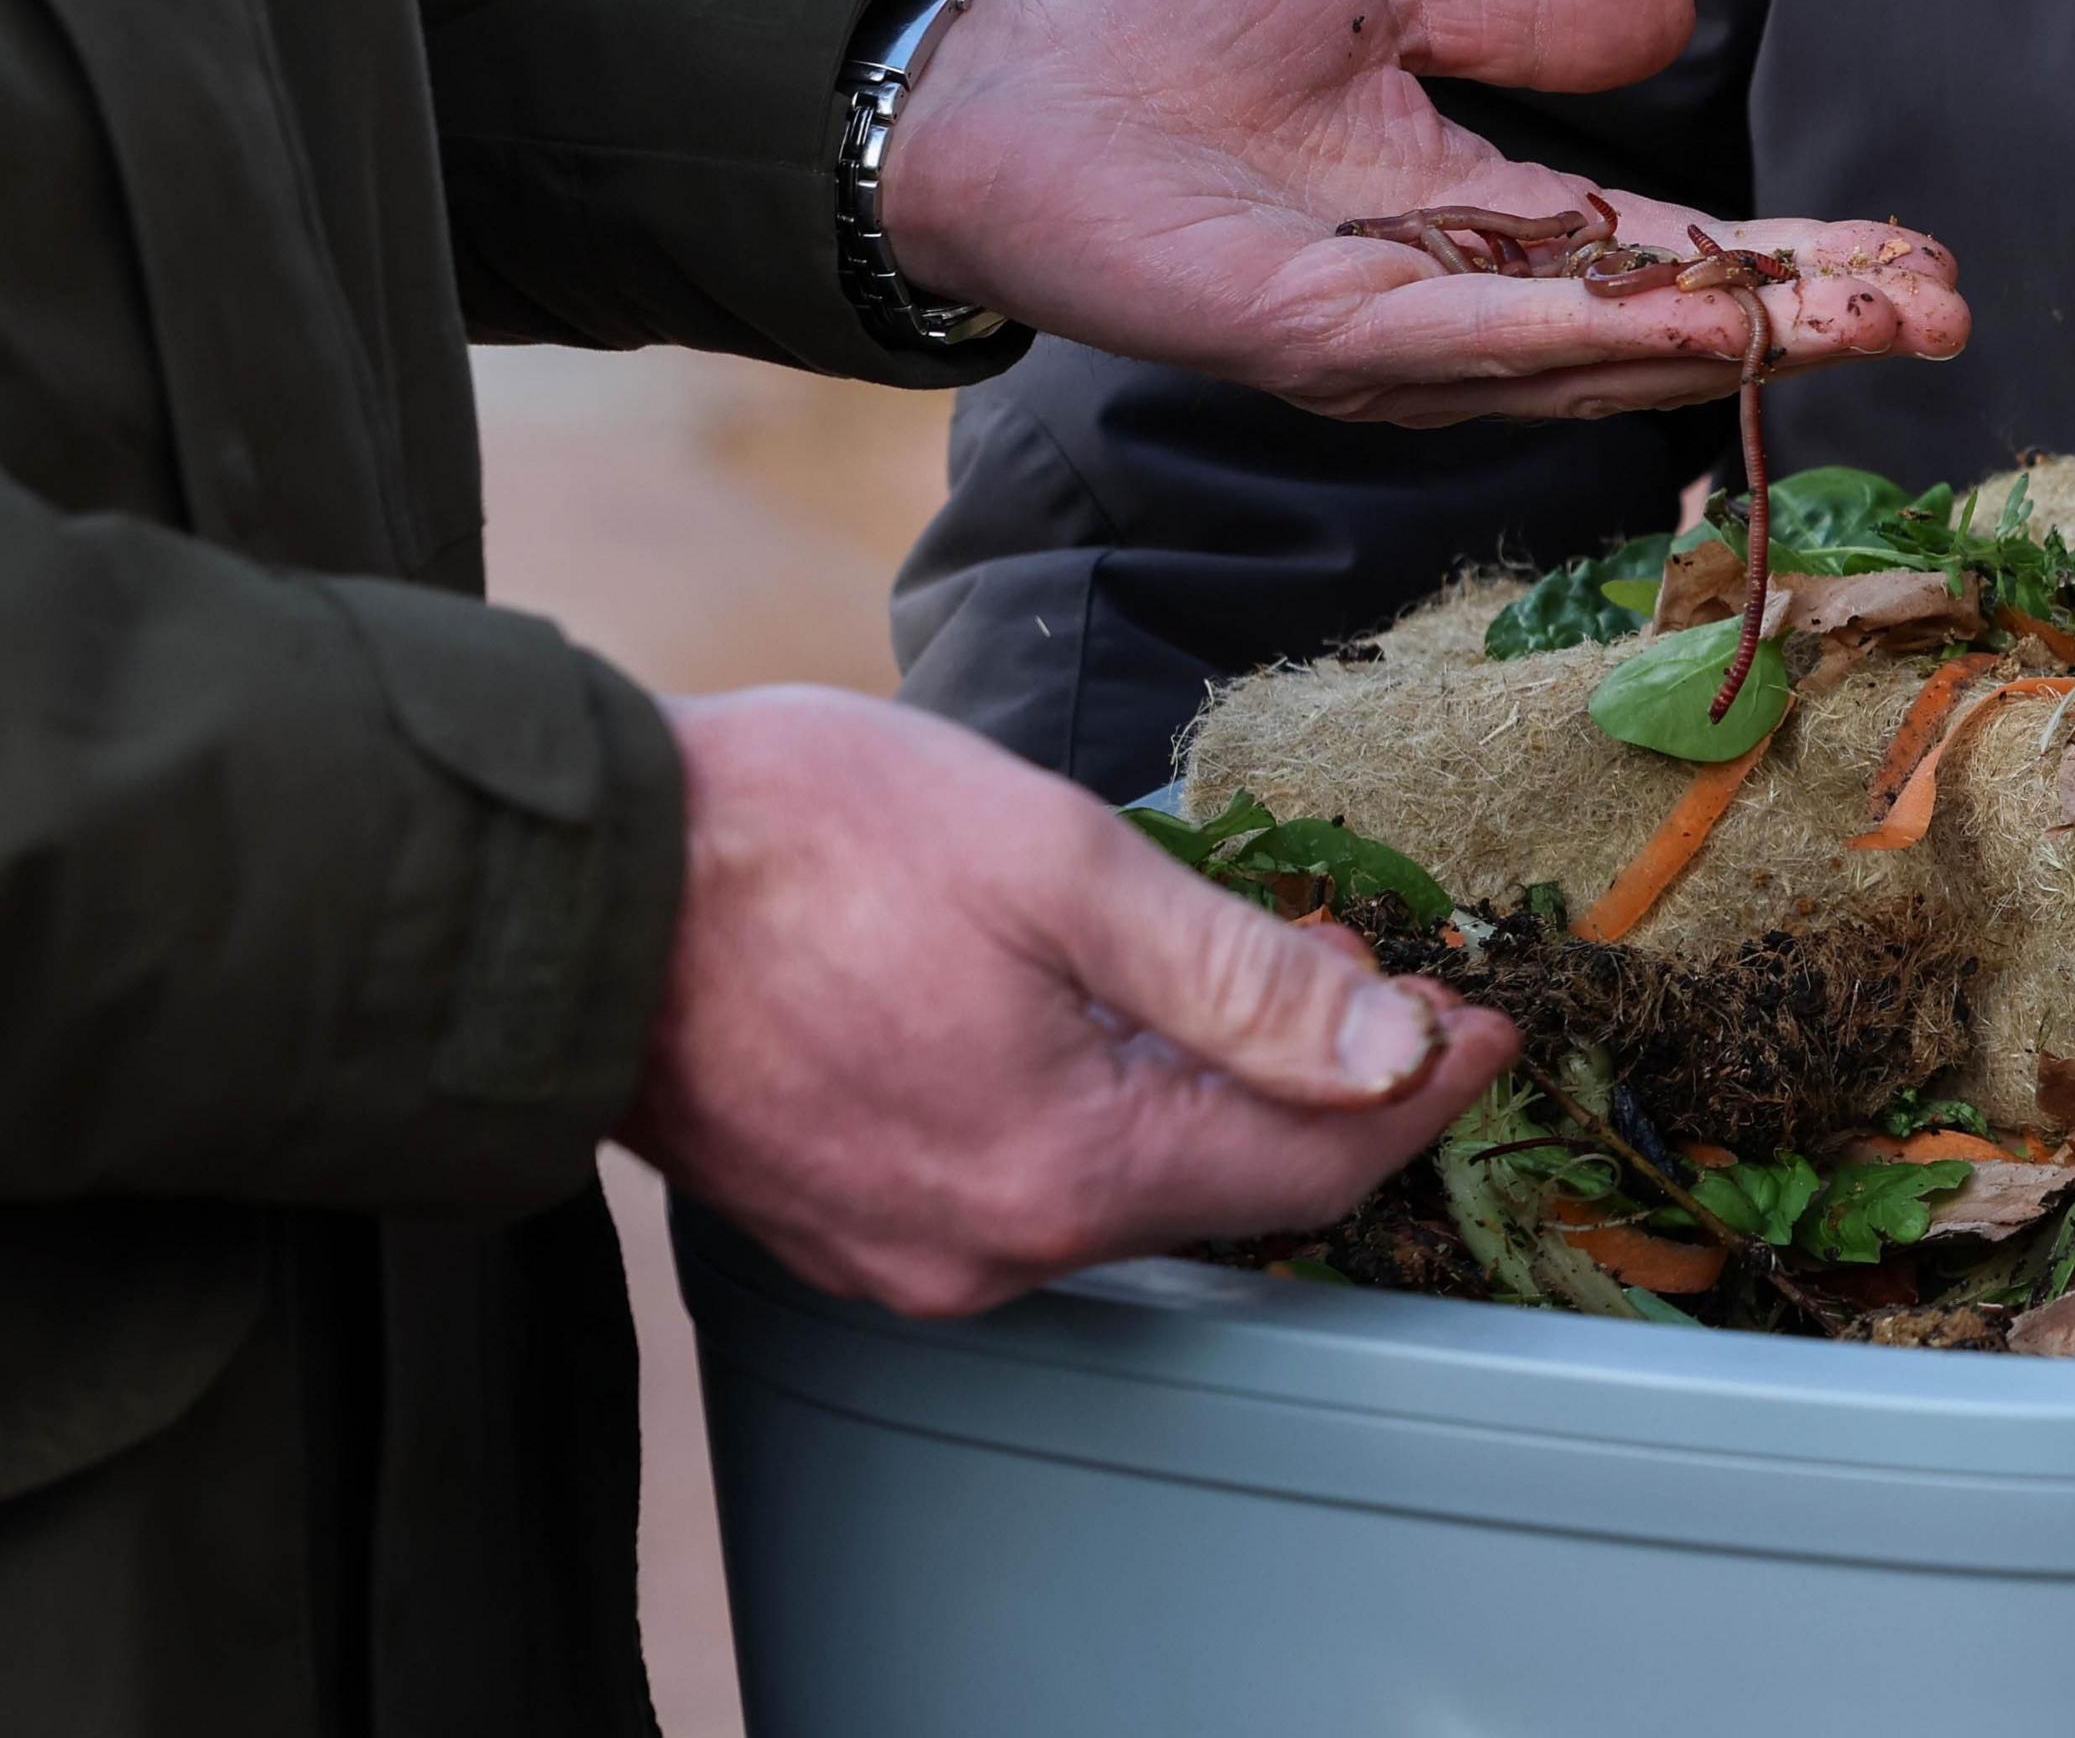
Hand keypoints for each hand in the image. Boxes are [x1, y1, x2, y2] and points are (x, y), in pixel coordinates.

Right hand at [617, 687, 1517, 1316]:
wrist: (564, 882)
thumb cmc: (799, 840)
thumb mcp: (1057, 862)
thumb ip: (1240, 972)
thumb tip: (1391, 1049)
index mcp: (1059, 1172)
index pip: (1310, 1163)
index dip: (1421, 1090)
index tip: (1491, 1020)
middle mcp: (988, 1252)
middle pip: (1225, 1188)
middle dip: (1329, 1089)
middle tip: (1397, 988)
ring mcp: (905, 1252)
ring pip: (1126, 1190)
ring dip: (1216, 1099)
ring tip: (1278, 988)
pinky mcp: (843, 1223)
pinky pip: (1025, 1187)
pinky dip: (1105, 1114)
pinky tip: (1121, 1030)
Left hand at [875, 0, 1969, 423]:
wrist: (1000, 85)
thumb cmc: (1170, 41)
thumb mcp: (1386, 1)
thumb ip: (1527, 20)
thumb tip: (1678, 14)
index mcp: (1489, 227)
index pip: (1679, 260)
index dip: (1801, 264)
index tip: (1921, 259)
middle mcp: (1461, 311)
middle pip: (1671, 333)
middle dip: (1814, 324)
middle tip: (1947, 312)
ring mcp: (1392, 343)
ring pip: (1598, 360)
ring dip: (1741, 343)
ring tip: (1872, 318)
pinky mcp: (1313, 342)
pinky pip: (1473, 347)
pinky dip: (1587, 338)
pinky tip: (1694, 326)